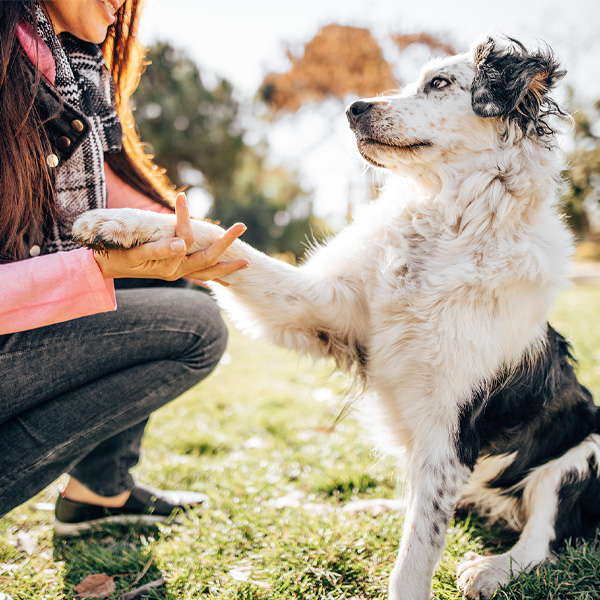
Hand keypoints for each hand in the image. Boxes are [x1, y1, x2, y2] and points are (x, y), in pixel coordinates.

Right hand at [93, 193, 248, 281]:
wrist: (102, 268)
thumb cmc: (115, 257)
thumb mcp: (134, 253)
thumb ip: (158, 249)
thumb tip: (183, 243)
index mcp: (168, 265)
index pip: (185, 238)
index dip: (185, 218)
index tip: (182, 197)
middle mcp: (177, 271)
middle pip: (208, 258)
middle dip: (226, 243)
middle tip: (242, 226)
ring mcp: (177, 273)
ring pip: (208, 271)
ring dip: (227, 265)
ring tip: (247, 262)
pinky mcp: (174, 271)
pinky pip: (200, 276)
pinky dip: (214, 274)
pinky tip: (225, 277)